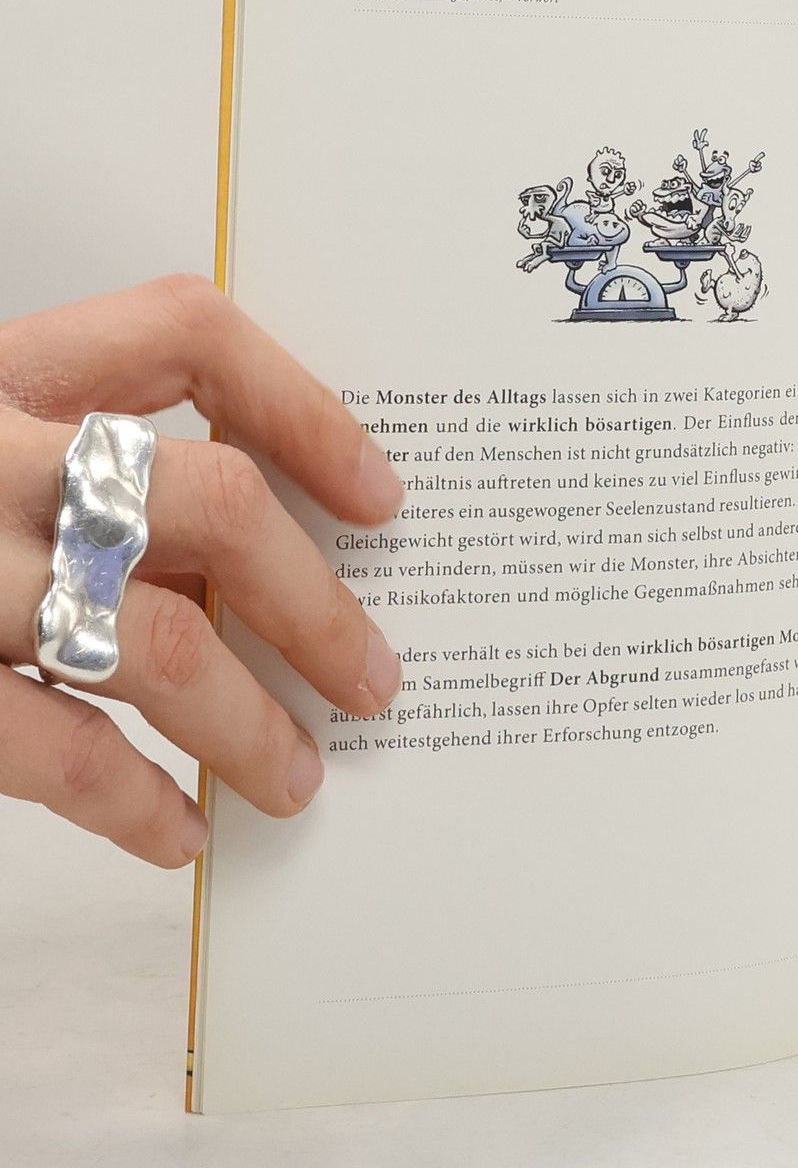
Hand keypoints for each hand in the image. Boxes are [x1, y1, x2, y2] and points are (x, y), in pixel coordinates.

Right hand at [0, 276, 404, 865]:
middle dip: (314, 599)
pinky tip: (179, 835)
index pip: (180, 332)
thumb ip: (67, 453)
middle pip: (206, 495)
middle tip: (375, 678)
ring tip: (300, 778)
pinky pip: (48, 748)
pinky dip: (134, 802)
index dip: (301, 405)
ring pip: (157, 637)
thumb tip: (253, 540)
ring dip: (252, 723)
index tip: (380, 495)